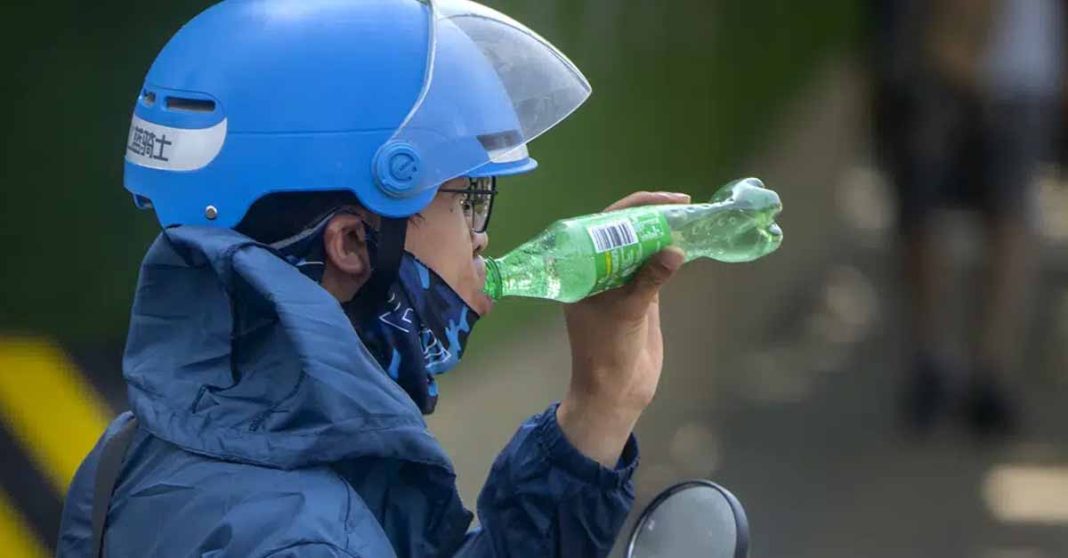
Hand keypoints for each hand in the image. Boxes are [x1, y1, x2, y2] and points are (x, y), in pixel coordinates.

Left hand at [556, 191, 689, 466]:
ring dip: (664, 233)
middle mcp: (598, 269)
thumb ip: (649, 281)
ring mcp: (620, 281)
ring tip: (692, 217)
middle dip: (653, 216)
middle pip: (625, 230)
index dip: (636, 207)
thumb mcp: (627, 313)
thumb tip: (675, 250)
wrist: (615, 392)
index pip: (605, 224)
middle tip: (685, 205)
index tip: (667, 202)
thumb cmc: (607, 352)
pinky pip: (654, 266)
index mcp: (581, 268)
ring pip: (642, 246)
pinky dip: (670, 255)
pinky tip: (689, 243)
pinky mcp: (640, 295)